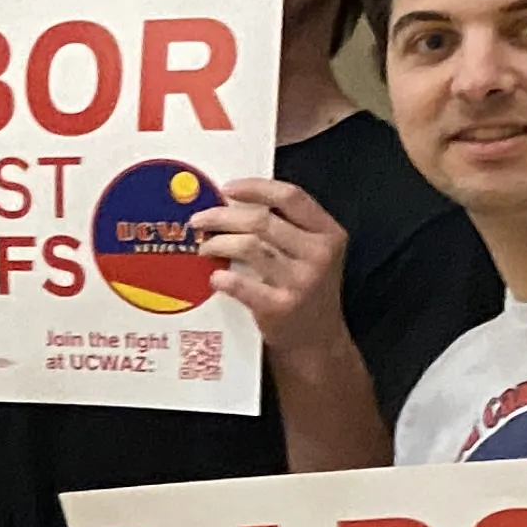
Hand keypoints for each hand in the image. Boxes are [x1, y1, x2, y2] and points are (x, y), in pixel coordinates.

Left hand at [190, 178, 347, 359]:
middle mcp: (319, 254)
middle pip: (261, 221)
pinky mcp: (281, 307)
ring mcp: (301, 282)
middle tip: (199, 220)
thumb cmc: (306, 287)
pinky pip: (242, 285)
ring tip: (204, 247)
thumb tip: (234, 201)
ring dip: (218, 243)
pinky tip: (214, 277)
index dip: (255, 188)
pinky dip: (223, 278)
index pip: (291, 197)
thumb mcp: (312, 252)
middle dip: (222, 216)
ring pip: (249, 247)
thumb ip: (287, 226)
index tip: (226, 189)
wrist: (317, 339)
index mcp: (328, 233)